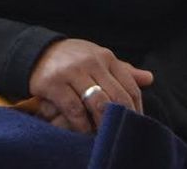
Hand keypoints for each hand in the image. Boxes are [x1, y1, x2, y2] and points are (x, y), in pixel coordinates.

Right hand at [27, 38, 153, 133]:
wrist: (37, 51)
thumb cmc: (74, 59)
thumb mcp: (99, 59)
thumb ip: (123, 71)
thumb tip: (149, 78)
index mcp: (106, 57)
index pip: (130, 86)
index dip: (136, 109)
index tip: (136, 124)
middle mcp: (91, 62)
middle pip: (116, 97)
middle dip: (122, 119)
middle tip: (123, 133)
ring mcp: (71, 71)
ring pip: (97, 103)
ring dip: (104, 124)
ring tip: (106, 134)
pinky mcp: (53, 82)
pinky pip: (74, 109)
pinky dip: (82, 124)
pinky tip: (84, 131)